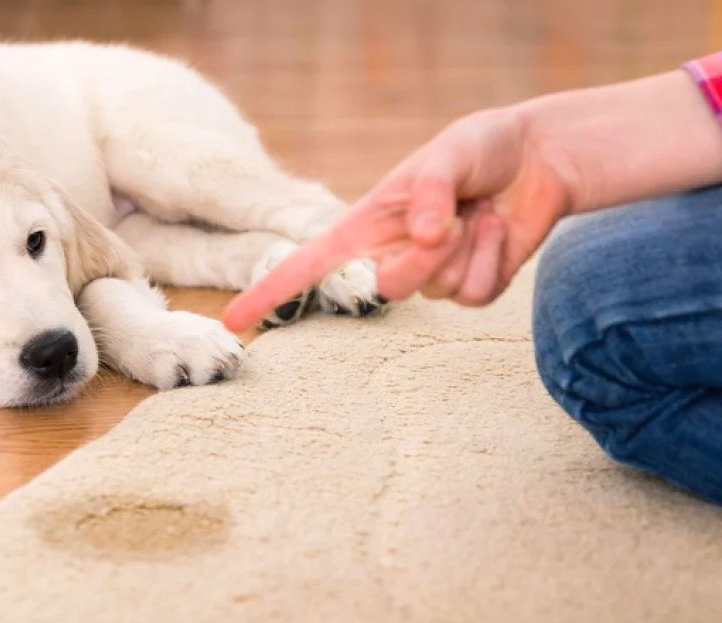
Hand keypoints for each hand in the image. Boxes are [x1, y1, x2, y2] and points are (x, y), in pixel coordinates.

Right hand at [224, 70, 721, 332]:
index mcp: (368, 223)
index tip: (237, 320)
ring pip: (435, 292)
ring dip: (465, 248)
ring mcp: (430, 276)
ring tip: (477, 213)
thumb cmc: (482, 148)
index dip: (270, 291)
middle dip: (423, 257)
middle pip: (387, 286)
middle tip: (451, 219)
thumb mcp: (450, 152)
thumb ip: (429, 190)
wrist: (539, 160)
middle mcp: (392, 253)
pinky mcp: (469, 288)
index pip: (308, 263)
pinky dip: (492, 260)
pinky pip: (473, 296)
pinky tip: (497, 231)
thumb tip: (422, 237)